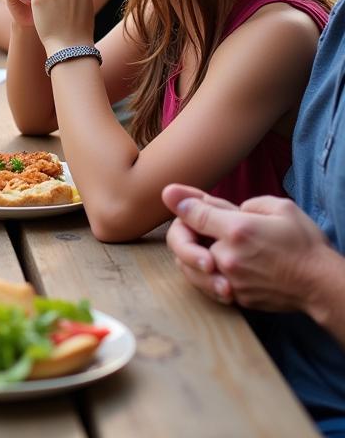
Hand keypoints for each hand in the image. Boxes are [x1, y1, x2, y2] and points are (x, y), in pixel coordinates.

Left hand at [163, 183, 332, 312]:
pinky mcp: (236, 298)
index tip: (170, 195)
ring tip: (199, 244)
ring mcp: (231, 281)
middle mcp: (228, 257)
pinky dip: (200, 273)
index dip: (180, 201)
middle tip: (188, 225)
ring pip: (187, 266)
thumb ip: (240, 204)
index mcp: (238, 230)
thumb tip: (209, 202)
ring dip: (187, 253)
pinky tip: (209, 265)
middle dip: (180, 230)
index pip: (193, 214)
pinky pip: (204, 285)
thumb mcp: (279, 209)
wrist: (322, 285)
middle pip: (181, 241)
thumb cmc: (305, 244)